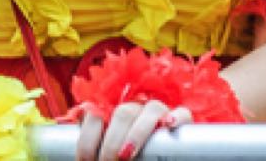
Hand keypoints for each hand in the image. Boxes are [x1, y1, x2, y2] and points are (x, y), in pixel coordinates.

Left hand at [76, 100, 191, 160]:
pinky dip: (177, 117)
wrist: (150, 158)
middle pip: (123, 112)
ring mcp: (159, 113)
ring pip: (151, 109)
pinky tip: (169, 125)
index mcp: (112, 114)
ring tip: (126, 154)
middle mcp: (135, 109)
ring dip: (137, 131)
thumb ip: (99, 149)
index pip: (97, 113)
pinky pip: (183, 113)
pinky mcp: (182, 121)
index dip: (88, 138)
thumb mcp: (111, 154)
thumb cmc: (129, 158)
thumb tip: (82, 151)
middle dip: (111, 140)